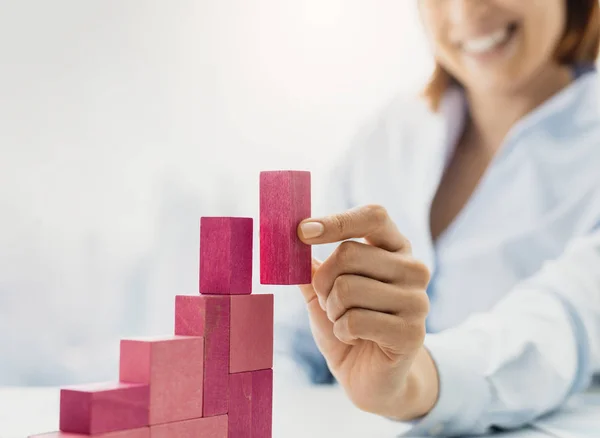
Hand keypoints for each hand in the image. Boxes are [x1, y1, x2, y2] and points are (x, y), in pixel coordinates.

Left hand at [297, 205, 438, 419]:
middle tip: (330, 302)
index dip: (336, 221)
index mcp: (395, 248)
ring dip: (332, 311)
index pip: (373, 216)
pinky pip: (355, 321)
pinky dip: (342, 333)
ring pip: (347, 288)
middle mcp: (413, 268)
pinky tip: (354, 339)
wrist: (370, 376)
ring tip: (345, 322)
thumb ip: (310, 265)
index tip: (302, 231)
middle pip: (348, 253)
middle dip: (323, 282)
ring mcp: (418, 300)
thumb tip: (285, 240)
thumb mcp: (324, 291)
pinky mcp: (412, 333)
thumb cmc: (348, 324)